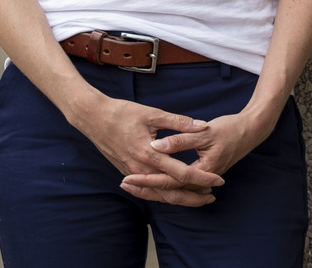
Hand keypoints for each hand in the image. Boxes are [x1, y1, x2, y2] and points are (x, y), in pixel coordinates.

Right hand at [70, 95, 223, 206]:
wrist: (93, 118)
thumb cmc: (122, 112)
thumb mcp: (153, 113)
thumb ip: (179, 122)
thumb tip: (203, 125)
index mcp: (150, 154)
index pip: (182, 174)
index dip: (202, 179)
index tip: (218, 181)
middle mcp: (141, 169)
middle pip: (171, 192)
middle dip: (193, 197)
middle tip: (211, 197)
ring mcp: (133, 173)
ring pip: (159, 195)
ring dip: (180, 198)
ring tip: (198, 198)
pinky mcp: (128, 172)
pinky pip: (149, 190)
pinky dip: (164, 194)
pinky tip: (175, 193)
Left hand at [119, 109, 273, 201]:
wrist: (252, 131)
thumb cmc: (231, 129)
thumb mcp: (205, 132)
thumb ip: (180, 138)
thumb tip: (157, 144)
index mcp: (201, 169)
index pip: (170, 181)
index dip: (148, 180)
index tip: (129, 177)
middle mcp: (202, 179)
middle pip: (170, 192)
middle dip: (146, 189)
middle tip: (124, 184)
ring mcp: (202, 179)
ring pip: (174, 192)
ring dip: (153, 189)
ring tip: (132, 185)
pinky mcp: (202, 175)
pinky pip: (180, 186)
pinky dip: (164, 185)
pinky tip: (152, 181)